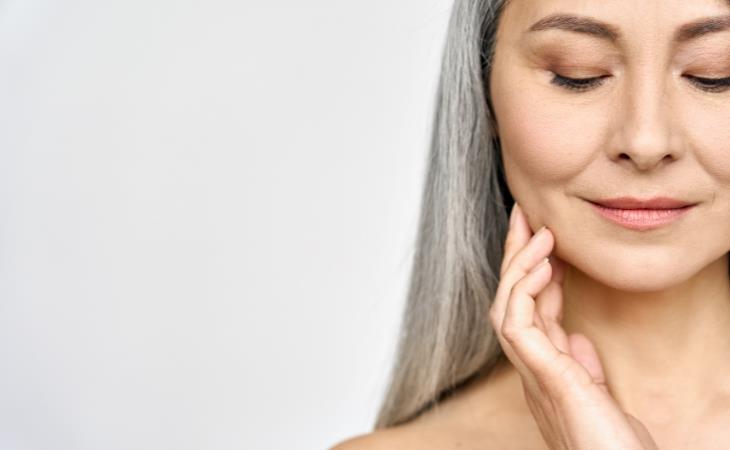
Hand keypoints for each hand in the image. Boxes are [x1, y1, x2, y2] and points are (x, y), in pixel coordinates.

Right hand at [488, 202, 658, 449]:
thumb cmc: (612, 447)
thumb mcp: (598, 396)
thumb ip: (581, 365)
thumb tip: (577, 338)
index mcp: (544, 371)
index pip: (530, 312)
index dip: (532, 273)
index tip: (541, 239)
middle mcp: (531, 370)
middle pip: (511, 302)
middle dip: (514, 257)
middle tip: (521, 215)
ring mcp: (533, 375)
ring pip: (505, 308)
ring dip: (518, 266)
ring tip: (536, 230)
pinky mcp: (544, 378)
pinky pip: (516, 324)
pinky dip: (524, 290)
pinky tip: (544, 266)